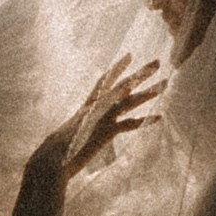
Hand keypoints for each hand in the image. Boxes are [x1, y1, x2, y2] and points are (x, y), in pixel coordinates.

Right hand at [50, 58, 162, 184]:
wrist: (50, 160)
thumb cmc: (56, 151)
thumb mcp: (70, 134)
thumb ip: (79, 128)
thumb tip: (79, 130)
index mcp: (87, 107)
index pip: (105, 81)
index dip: (118, 68)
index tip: (130, 55)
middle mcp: (95, 108)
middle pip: (122, 85)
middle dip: (140, 73)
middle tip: (157, 61)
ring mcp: (101, 118)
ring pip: (129, 100)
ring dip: (149, 91)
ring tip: (165, 83)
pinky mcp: (105, 132)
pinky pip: (130, 124)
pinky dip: (145, 121)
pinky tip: (160, 117)